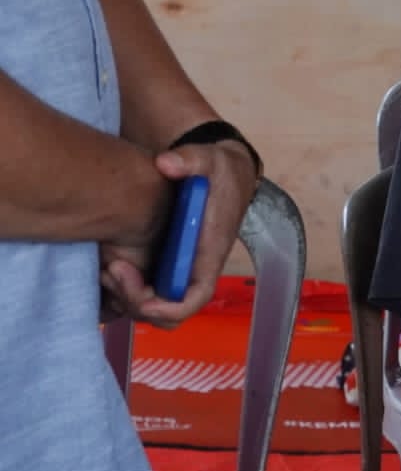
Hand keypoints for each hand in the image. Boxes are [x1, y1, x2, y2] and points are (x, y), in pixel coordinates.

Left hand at [100, 140, 259, 329]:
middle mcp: (196, 268)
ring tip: (107, 268)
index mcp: (209, 250)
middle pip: (169, 311)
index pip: (197, 295)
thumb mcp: (208, 159)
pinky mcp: (168, 265)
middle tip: (112, 270)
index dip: (170, 307)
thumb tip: (166, 163)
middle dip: (137, 301)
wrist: (222, 173)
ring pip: (155, 308)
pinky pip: (148, 295)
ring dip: (127, 297)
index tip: (143, 299)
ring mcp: (180, 269)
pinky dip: (126, 290)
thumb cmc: (218, 171)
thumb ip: (188, 160)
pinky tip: (110, 264)